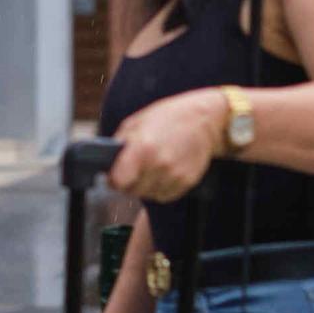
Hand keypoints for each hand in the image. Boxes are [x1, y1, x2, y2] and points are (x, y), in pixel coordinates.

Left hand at [108, 89, 228, 202]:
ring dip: (145, 185)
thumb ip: (119, 144)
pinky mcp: (187, 182)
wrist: (206, 119)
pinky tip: (164, 170)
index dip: (113, 180)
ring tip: (151, 166)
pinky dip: (160, 187)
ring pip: (148, 195)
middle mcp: (159, 165)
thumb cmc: (169, 117)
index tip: (113, 175)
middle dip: (128, 182)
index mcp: (143, 148)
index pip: (118, 182)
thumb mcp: (137, 122)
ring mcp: (174, 176)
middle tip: (134, 168)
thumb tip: (106, 163)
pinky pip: (164, 195)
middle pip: (132, 191)